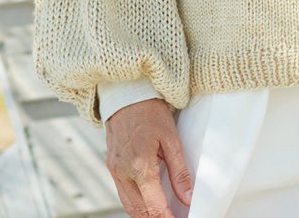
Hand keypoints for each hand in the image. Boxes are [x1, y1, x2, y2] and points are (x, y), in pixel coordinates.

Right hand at [105, 97, 193, 215]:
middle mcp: (123, 172)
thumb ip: (180, 172)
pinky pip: (122, 194)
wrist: (127, 94)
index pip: (155, 207)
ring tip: (163, 212)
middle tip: (173, 216)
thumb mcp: (172, 139)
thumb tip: (187, 198)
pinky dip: (136, 203)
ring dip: (145, 214)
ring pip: (129, 206)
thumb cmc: (151, 112)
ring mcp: (114, 171)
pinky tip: (149, 200)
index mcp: (140, 166)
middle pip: (140, 212)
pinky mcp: (111, 167)